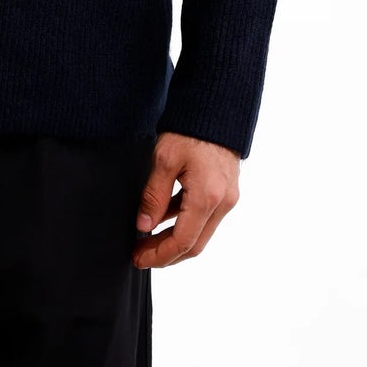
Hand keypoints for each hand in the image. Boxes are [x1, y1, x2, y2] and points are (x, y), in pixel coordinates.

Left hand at [132, 131, 239, 267]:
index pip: (183, 242)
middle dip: (166, 254)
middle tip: (140, 254)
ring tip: (146, 238)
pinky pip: (205, 216)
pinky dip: (184, 222)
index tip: (139, 258)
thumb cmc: (190, 129)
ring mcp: (227, 197)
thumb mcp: (165, 160)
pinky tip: (162, 217)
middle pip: (195, 244)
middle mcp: (223, 202)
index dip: (160, 255)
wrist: (217, 107)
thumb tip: (144, 226)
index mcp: (208, 197)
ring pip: (201, 232)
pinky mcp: (226, 190)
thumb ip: (154, 196)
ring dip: (175, 240)